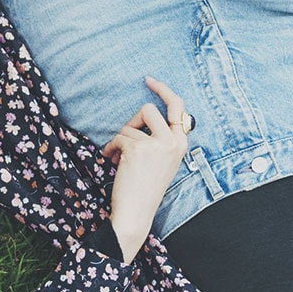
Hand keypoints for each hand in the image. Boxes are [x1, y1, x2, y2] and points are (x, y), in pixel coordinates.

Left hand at [101, 77, 192, 263]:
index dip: (163, 90)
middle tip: (125, 139)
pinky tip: (113, 162)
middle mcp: (173, 141)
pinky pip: (118, 137)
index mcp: (181, 143)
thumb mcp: (162, 160)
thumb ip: (161, 138)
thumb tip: (146, 113)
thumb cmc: (145, 187)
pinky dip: (111, 148)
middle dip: (132, 122)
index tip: (149, 80)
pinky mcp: (138, 148)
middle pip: (148, 109)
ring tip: (119, 159)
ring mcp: (157, 144)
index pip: (177, 107)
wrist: (137, 212)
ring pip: (129, 126)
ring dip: (120, 141)